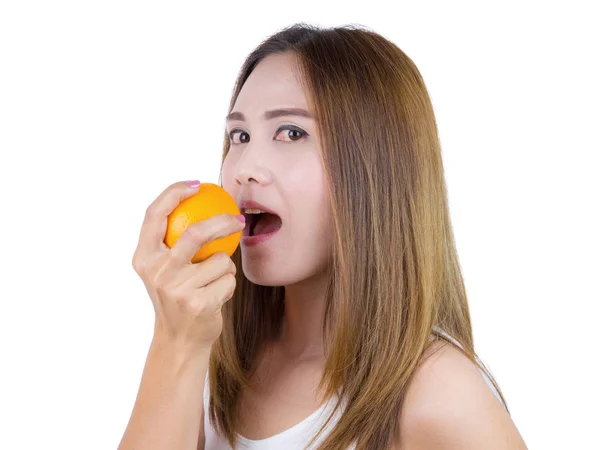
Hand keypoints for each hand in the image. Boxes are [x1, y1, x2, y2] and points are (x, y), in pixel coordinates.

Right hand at [131, 181, 244, 351]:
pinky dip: (228, 285)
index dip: (174, 192)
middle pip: (196, 233)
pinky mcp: (198, 303)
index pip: (155, 214)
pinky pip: (228, 280)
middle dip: (223, 221)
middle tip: (238, 218)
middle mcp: (157, 272)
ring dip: (225, 267)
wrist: (178, 340)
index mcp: (144, 258)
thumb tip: (201, 199)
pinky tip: (216, 296)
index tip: (197, 184)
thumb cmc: (176, 295)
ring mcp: (177, 289)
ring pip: (220, 260)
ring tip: (213, 281)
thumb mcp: (163, 269)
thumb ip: (171, 242)